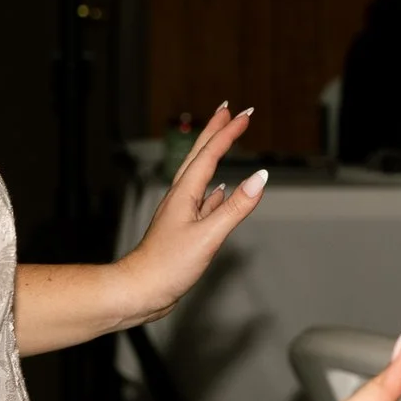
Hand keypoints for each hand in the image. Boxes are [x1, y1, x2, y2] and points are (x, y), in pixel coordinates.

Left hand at [116, 103, 266, 322]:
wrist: (141, 290)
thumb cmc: (167, 266)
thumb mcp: (208, 236)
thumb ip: (235, 207)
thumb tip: (260, 179)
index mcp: (184, 193)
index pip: (209, 154)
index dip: (228, 133)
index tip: (245, 115)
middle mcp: (180, 197)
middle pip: (199, 155)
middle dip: (215, 131)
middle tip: (228, 111)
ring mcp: (181, 212)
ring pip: (200, 174)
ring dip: (213, 154)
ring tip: (224, 140)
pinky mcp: (183, 228)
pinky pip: (203, 199)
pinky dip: (215, 190)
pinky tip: (221, 190)